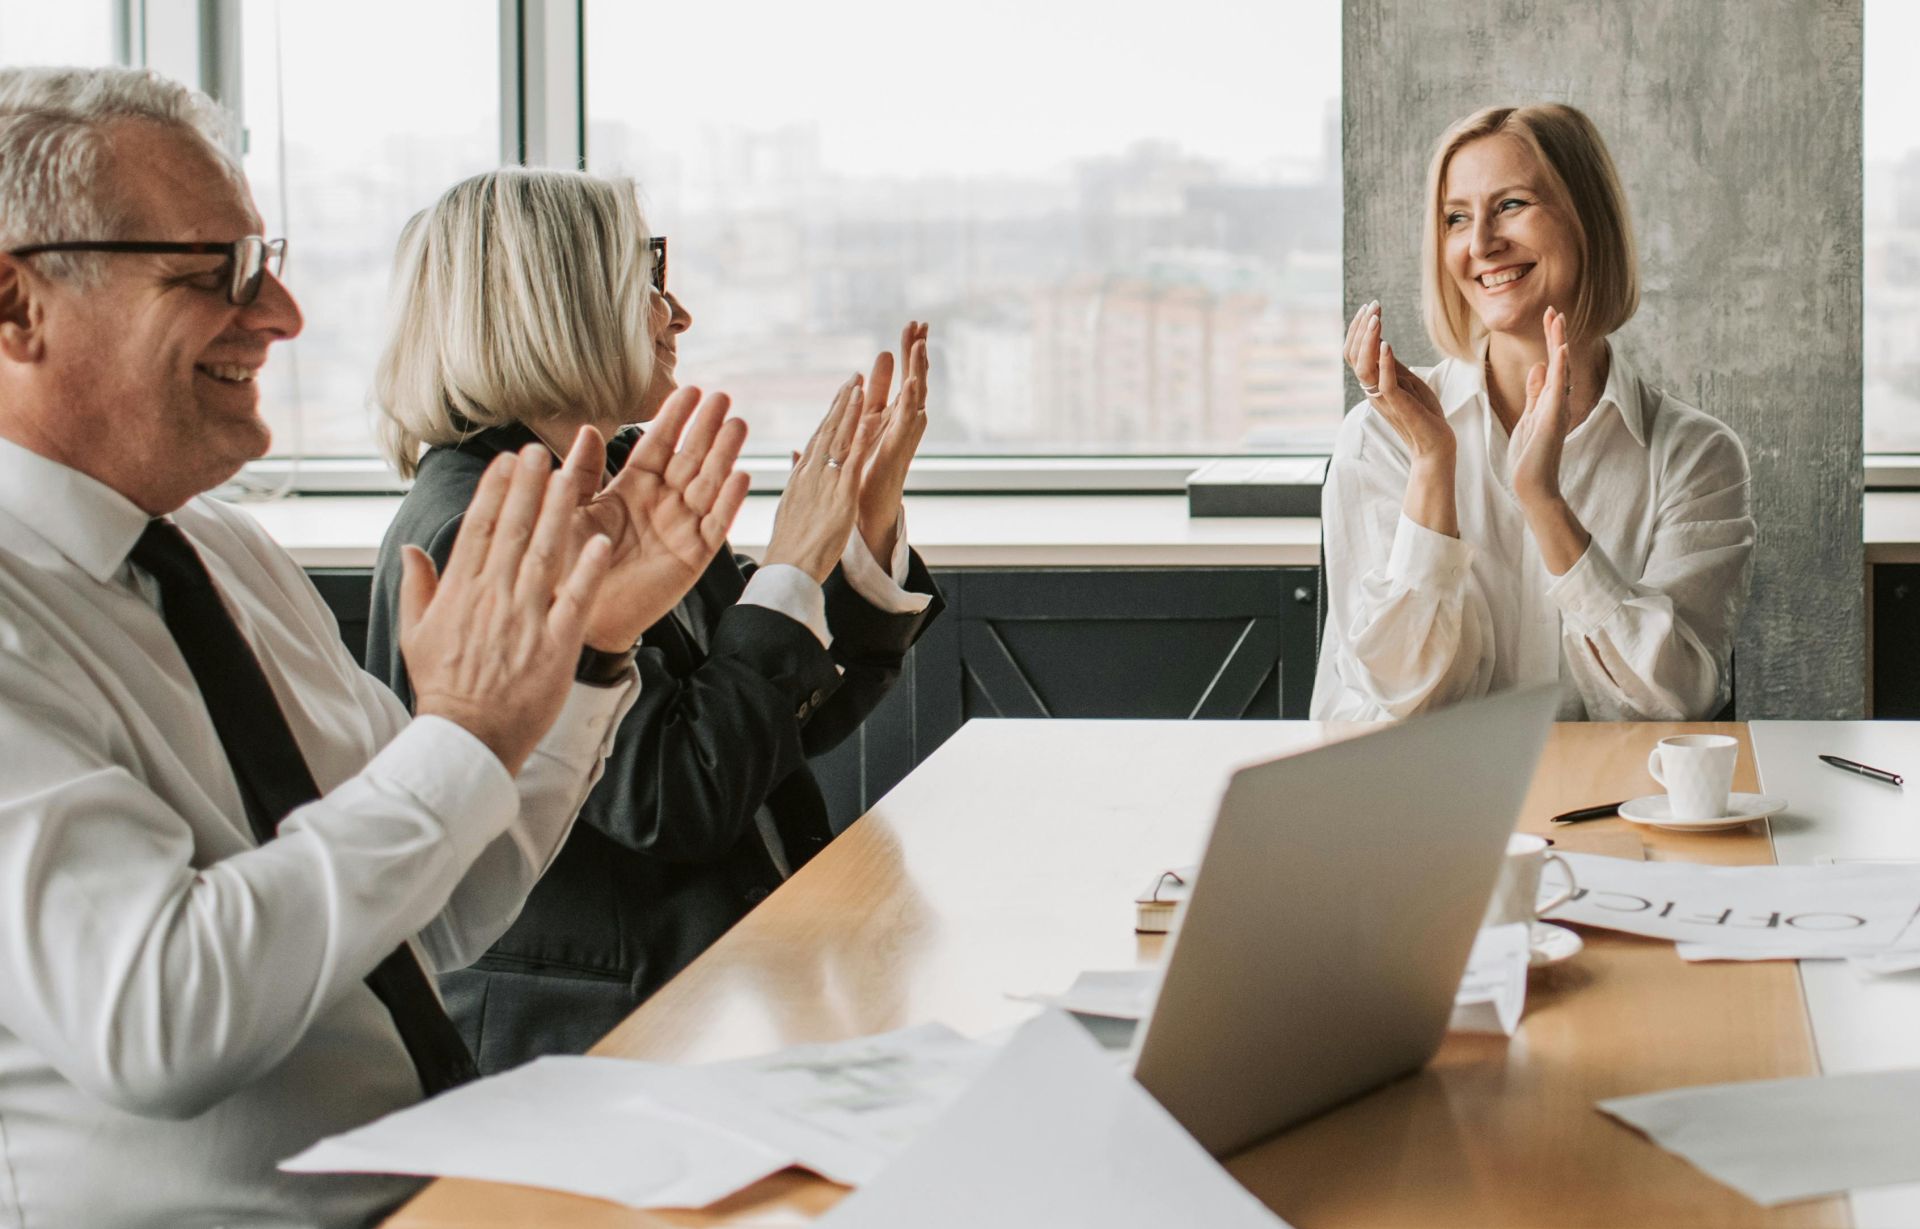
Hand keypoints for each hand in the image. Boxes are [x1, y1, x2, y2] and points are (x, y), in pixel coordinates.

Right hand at [399, 443, 612, 774]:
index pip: (479, 528)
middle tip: (539, 450)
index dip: (495, 491)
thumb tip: (414, 550)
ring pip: (545, 555)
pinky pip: (574, 601)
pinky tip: (601, 541)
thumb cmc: (444, 687)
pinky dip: (587, 571)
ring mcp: (526, 620)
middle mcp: (493, 597)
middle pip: (514, 531)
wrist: (467, 737)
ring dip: (559, 513)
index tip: (507, 461)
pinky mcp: (555, 646)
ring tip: (570, 477)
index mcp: (461, 592)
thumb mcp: (416, 634)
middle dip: (527, 486)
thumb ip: (418, 587)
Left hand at [572, 387, 751, 650]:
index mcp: (631, 489)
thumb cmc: (569, 565)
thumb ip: (581, 474)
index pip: (657, 445)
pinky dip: (729, 502)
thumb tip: (587, 431)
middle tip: (722, 397)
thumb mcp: (569, 512)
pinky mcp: (693, 557)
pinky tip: (741, 476)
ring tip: (737, 425)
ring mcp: (680, 528)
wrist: (581, 617)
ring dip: (724, 455)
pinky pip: (715, 525)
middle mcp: (661, 503)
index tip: (689, 390)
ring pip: (708, 484)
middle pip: (689, 458)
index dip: (673, 419)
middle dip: (705, 428)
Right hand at [764, 374, 880, 583]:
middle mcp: (811, 473)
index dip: (831, 414)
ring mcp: (826, 482)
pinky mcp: (841, 496)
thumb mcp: (791, 505)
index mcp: (802, 476)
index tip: (840, 393)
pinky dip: (861, 438)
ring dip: (851, 410)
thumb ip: (797, 480)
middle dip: (841, 402)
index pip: (818, 437)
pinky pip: (853, 461)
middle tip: (853, 377)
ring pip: (840, 439)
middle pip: (828, 430)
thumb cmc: (790, 544)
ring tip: (860, 385)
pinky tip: (870, 419)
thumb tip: (796, 460)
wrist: (788, 566)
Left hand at [855, 321, 929, 565]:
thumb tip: (828, 412)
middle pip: (911, 382)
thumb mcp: (846, 449)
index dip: (904, 353)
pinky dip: (910, 404)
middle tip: (921, 322)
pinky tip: (913, 384)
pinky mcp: (897, 453)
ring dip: (917, 371)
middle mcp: (899, 427)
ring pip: (913, 398)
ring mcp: (901, 439)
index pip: (899, 378)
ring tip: (921, 344)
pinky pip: (905, 425)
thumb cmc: (857, 487)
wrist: (864, 518)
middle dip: (915, 353)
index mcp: (887, 421)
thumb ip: (840, 430)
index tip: (912, 325)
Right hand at [1345, 300, 1453, 460]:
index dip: (1358, 330)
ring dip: (1368, 341)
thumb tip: (1381, 341)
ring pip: (1362, 368)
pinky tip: (1387, 344)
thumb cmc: (1423, 414)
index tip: (1369, 308)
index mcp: (1373, 384)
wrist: (1435, 445)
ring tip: (1376, 319)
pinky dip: (1384, 362)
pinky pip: (1384, 383)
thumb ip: (1391, 365)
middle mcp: (1372, 391)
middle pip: (1353, 357)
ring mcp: (1384, 399)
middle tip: (1373, 306)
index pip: (1354, 354)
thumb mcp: (1406, 382)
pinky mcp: (1398, 406)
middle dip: (1361, 328)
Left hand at [1509, 307, 1571, 508]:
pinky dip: (1560, 368)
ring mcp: (1557, 408)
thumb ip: (1535, 392)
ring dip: (1559, 343)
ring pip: (1561, 369)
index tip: (1549, 316)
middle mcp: (1558, 400)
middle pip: (1559, 360)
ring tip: (1557, 319)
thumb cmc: (1530, 454)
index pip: (1551, 362)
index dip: (1551, 339)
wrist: (1532, 483)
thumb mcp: (1529, 416)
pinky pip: (1558, 388)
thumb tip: (1537, 366)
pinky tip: (1561, 350)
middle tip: (1554, 309)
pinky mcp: (1553, 417)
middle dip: (1556, 334)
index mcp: (1549, 398)